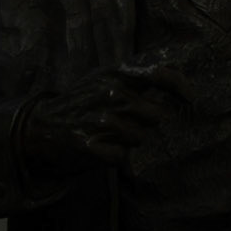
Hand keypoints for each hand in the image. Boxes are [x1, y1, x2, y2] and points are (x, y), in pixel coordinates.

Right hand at [20, 62, 188, 176]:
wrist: (40, 126)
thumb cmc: (82, 102)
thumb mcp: (106, 79)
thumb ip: (137, 77)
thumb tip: (177, 75)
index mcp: (115, 74)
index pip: (159, 74)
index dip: (180, 86)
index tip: (190, 98)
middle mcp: (109, 93)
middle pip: (156, 115)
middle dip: (147, 123)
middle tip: (129, 122)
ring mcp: (98, 119)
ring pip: (140, 138)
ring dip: (130, 141)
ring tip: (111, 134)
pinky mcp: (88, 144)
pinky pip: (120, 156)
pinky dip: (115, 156)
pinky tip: (101, 147)